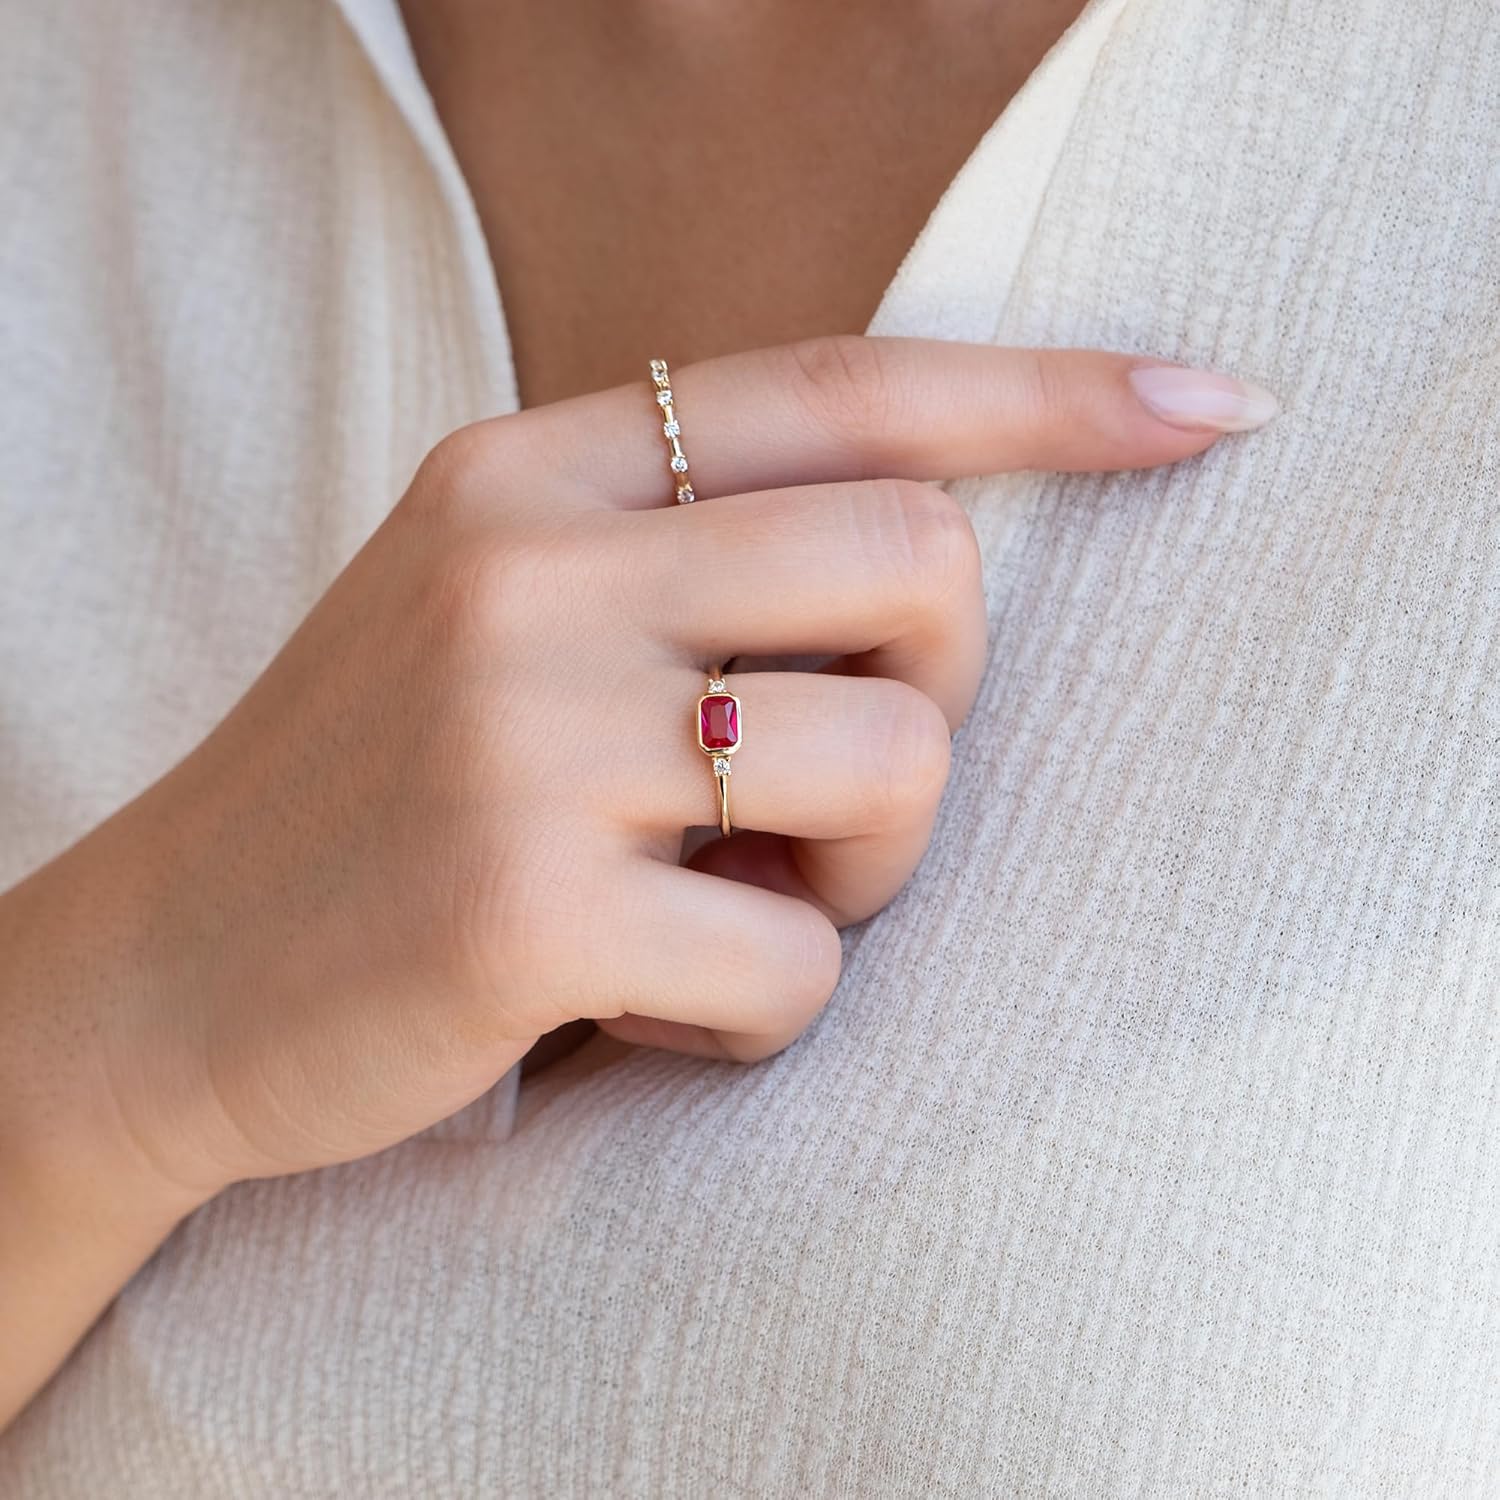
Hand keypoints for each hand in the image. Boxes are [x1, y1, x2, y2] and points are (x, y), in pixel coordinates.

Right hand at [4, 337, 1275, 1198]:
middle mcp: (531, 567)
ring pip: (900, 766)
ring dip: (860, 873)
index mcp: (532, 472)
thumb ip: (683, 557)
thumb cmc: (381, 799)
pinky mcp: (527, 905)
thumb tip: (936, 560)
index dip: (1050, 394)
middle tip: (823, 796)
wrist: (161, 973)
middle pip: (927, 568)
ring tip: (723, 902)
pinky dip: (764, 1012)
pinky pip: (803, 961)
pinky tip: (646, 1009)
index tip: (1209, 406)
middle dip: (936, 702)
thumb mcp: (501, 617)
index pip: (845, 384)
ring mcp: (525, 730)